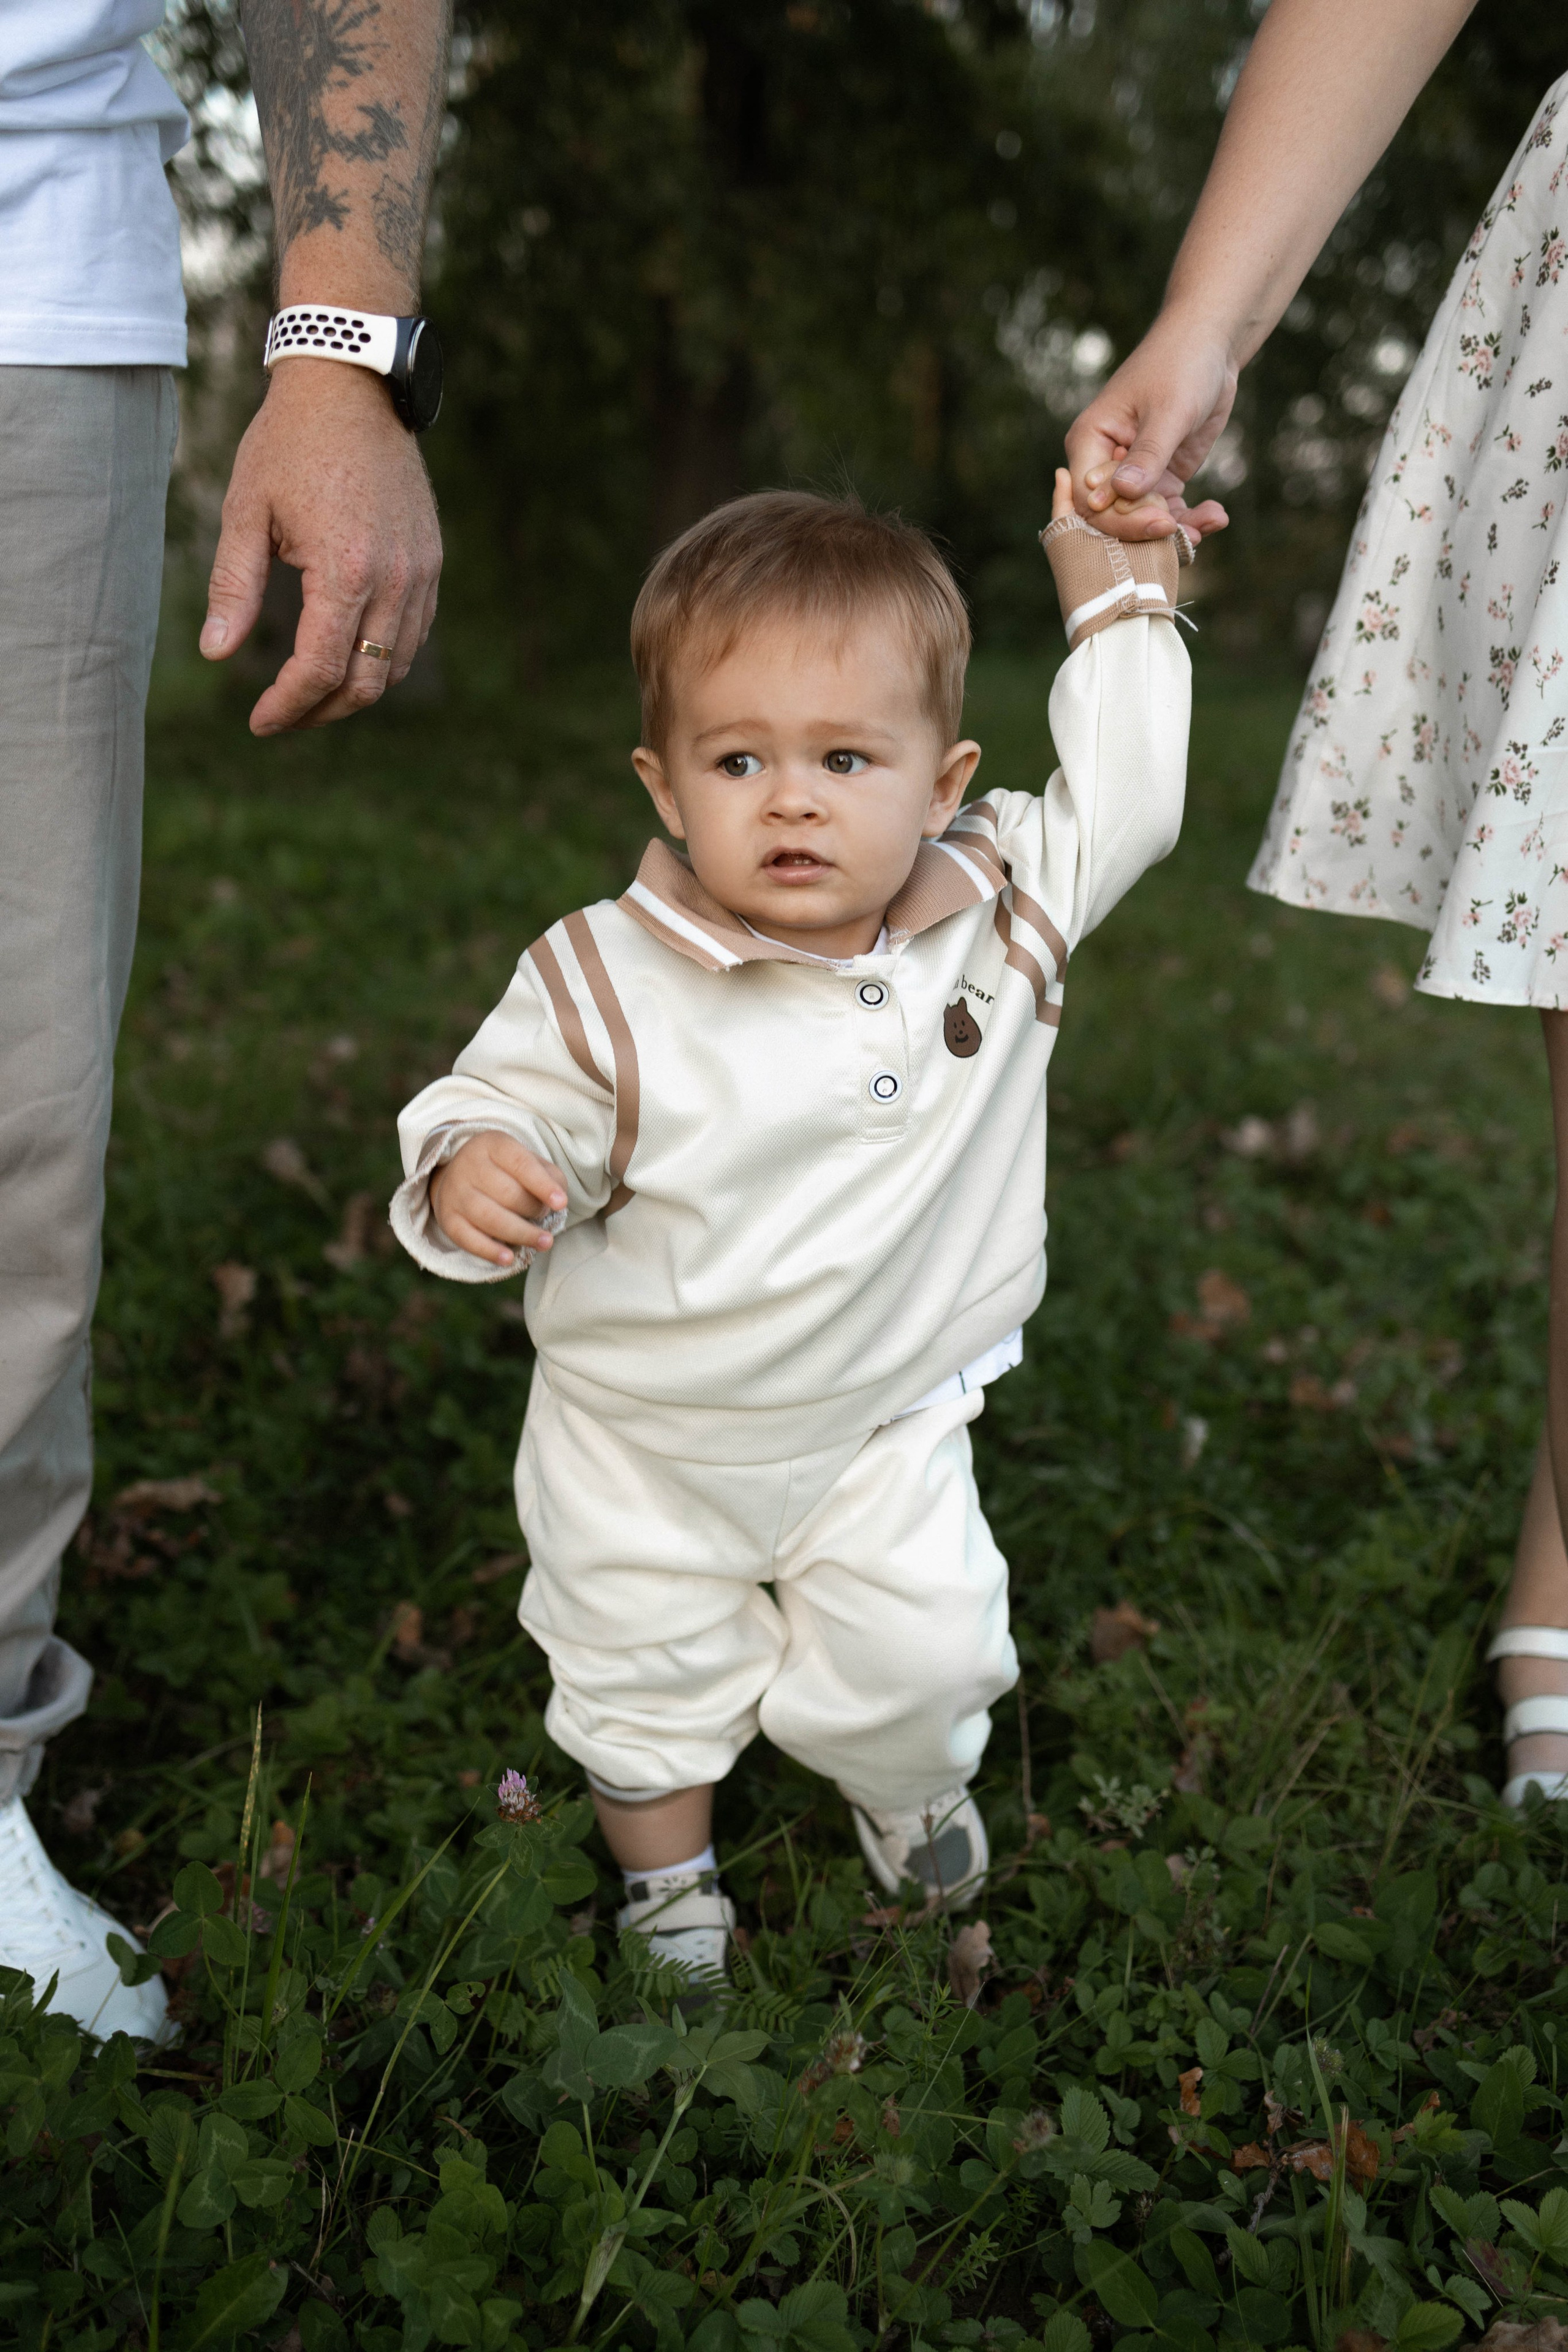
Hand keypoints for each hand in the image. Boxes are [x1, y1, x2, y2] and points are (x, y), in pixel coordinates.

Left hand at [200, 360, 442, 736]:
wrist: (352, 386)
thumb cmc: (289, 443)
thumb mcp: (245, 511)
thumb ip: (232, 587)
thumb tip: (216, 655)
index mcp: (345, 570)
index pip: (321, 670)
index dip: (288, 706)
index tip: (258, 721)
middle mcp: (394, 580)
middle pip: (365, 683)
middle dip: (320, 711)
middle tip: (281, 716)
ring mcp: (420, 573)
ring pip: (395, 666)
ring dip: (354, 691)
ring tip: (311, 691)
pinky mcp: (431, 563)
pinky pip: (414, 635)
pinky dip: (382, 659)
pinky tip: (348, 653)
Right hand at [429, 1135, 568, 1269]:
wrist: (459, 1176)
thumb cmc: (505, 1170)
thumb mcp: (528, 1162)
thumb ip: (549, 1176)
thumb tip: (558, 1199)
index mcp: (493, 1145)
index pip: (521, 1163)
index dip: (542, 1185)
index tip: (561, 1203)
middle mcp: (469, 1165)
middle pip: (508, 1194)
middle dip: (533, 1209)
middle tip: (544, 1216)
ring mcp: (455, 1193)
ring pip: (490, 1218)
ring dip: (521, 1234)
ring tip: (544, 1242)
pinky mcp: (447, 1218)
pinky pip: (468, 1239)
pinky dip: (489, 1251)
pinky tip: (509, 1258)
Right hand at [1065, 316, 1235, 542]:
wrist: (1210, 345)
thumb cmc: (1181, 364)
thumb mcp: (1168, 410)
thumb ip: (1148, 454)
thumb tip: (1122, 495)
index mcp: (1090, 443)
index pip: (1090, 500)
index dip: (1121, 520)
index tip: (1162, 523)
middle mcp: (1104, 464)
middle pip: (1114, 518)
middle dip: (1150, 531)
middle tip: (1190, 535)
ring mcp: (1133, 475)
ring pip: (1144, 520)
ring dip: (1176, 531)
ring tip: (1209, 526)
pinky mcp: (1161, 479)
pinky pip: (1168, 512)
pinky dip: (1190, 519)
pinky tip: (1216, 515)